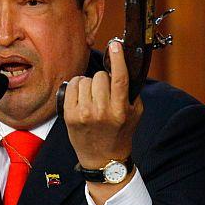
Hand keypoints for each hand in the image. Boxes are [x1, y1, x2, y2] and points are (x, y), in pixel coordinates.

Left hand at [63, 41, 142, 204]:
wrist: (102, 159)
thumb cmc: (120, 133)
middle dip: (102, 80)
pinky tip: (81, 97)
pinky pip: (72, 86)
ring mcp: (83, 114)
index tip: (115, 45)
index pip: (119, 79)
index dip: (117, 59)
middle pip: (100, 77)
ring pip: (84, 80)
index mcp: (120, 110)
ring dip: (88, 84)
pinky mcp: (70, 115)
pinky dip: (77, 87)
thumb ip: (130, 91)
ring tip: (92, 97)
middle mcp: (101, 112)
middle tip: (104, 92)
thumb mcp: (134, 114)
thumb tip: (123, 66)